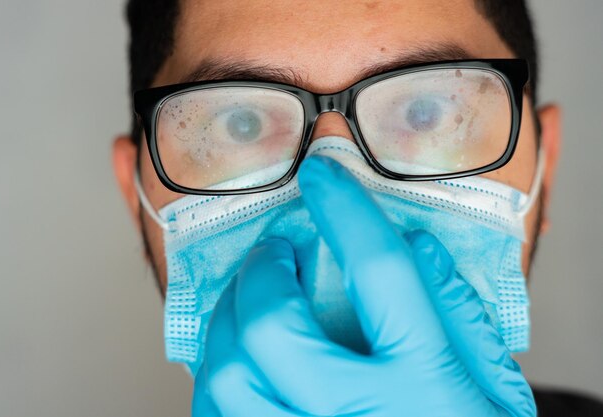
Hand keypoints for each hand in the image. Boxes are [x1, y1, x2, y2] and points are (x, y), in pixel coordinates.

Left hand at [193, 156, 535, 416]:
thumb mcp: (493, 388)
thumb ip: (458, 313)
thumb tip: (416, 245)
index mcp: (427, 387)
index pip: (380, 272)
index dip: (345, 209)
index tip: (321, 175)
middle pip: (274, 327)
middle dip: (262, 272)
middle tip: (275, 251)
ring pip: (229, 377)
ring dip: (227, 322)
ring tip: (248, 301)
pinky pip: (216, 416)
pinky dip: (217, 377)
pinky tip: (239, 359)